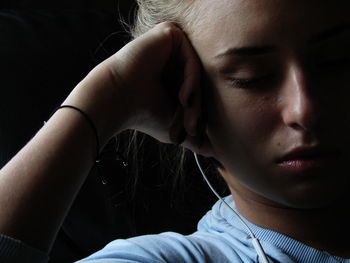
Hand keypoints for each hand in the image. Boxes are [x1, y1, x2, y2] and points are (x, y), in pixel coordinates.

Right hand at [104, 22, 211, 154]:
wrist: (116, 101)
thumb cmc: (143, 115)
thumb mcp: (175, 125)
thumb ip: (195, 133)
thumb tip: (216, 151)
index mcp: (173, 72)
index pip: (196, 91)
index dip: (196, 113)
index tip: (193, 133)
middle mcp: (172, 56)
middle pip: (197, 83)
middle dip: (195, 110)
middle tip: (191, 129)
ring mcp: (171, 44)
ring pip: (196, 73)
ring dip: (194, 101)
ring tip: (188, 120)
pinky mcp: (169, 33)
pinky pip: (191, 60)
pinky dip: (191, 82)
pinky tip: (183, 99)